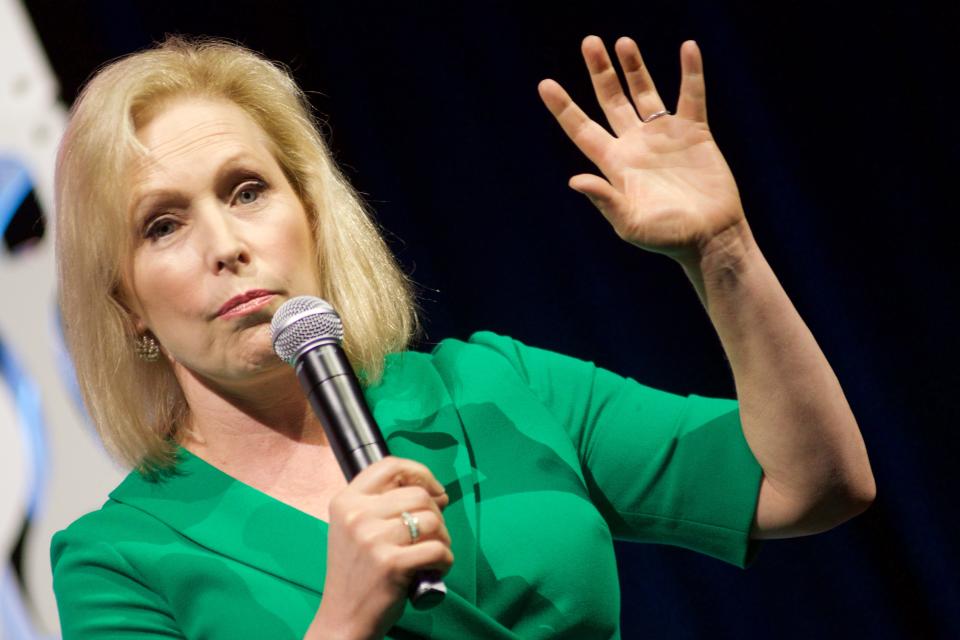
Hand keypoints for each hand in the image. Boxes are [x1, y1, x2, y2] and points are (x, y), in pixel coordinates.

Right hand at [308, 457, 451, 639]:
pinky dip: (445, 560)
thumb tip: (437, 492)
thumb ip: (384, 505)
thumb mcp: (356, 529)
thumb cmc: (357, 573)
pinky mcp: (391, 564)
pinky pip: (438, 549)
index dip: (420, 473)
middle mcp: (356, 515)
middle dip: (437, 514)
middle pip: (418, 494)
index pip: (390, 465)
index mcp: (346, 501)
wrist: (342, 618)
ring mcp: (372, 539)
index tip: (434, 491)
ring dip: (443, 538)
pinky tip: (435, 570)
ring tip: (433, 554)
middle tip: (433, 534)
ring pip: (432, 520)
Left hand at [538, 36, 746, 266]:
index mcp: (614, 165)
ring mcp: (664, 136)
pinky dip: (691, 73)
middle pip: (611, 100)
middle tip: (589, 42)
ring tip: (623, 41)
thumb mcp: (630, 223)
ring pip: (645, 92)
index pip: (582, 129)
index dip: (563, 108)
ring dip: (634, 67)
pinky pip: (691, 96)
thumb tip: (574, 180)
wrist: (710, 237)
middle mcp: (635, 145)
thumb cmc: (668, 238)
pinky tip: (688, 48)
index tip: (545, 84)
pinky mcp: (694, 133)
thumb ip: (605, 200)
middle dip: (600, 72)